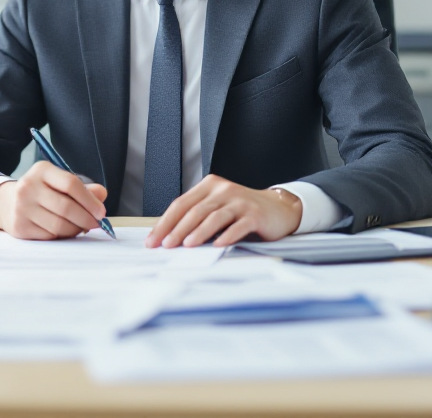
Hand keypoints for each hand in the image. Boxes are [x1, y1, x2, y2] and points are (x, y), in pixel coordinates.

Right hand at [0, 161, 107, 239]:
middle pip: (66, 207)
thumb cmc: (41, 192)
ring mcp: (22, 207)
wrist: (7, 203)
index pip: (71, 184)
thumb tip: (102, 195)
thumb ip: (83, 188)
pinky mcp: (19, 226)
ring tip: (80, 227)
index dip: (90, 200)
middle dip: (86, 219)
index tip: (101, 212)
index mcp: (42, 170)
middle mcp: (28, 186)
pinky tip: (63, 230)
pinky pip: (49, 236)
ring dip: (76, 229)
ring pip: (59, 225)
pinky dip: (62, 236)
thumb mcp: (59, 182)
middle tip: (96, 224)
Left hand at [145, 175, 302, 247]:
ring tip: (187, 245)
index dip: (165, 222)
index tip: (153, 240)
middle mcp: (223, 190)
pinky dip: (227, 236)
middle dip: (177, 229)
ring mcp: (239, 201)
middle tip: (166, 245)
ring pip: (214, 217)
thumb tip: (168, 237)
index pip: (181, 204)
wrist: (278, 208)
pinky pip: (238, 226)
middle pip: (195, 210)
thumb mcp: (217, 207)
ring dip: (199, 232)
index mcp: (209, 186)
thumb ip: (197, 216)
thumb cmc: (242, 210)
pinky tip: (218, 245)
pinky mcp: (254, 214)